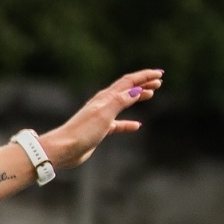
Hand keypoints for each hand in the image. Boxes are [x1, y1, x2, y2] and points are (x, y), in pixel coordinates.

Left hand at [39, 69, 162, 169]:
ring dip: (137, 97)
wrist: (64, 149)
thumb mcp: (104, 114)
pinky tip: (136, 126)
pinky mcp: (99, 130)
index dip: (144, 77)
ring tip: (150, 94)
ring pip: (123, 103)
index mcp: (105, 98)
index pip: (128, 82)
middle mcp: (103, 104)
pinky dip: (128, 123)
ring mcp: (101, 116)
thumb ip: (120, 102)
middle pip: (127, 89)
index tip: (160, 74)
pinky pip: (118, 124)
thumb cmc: (82, 131)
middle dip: (143, 84)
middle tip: (159, 82)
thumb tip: (136, 90)